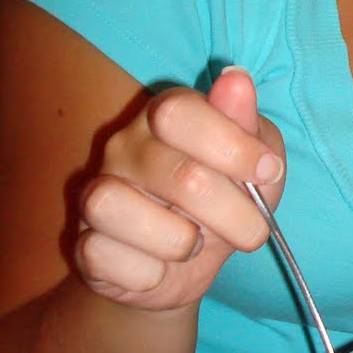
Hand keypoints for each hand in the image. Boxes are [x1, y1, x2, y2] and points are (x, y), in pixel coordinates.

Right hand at [74, 68, 284, 311]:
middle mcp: (123, 146)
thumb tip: (237, 79)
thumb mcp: (253, 162)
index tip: (267, 172)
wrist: (187, 265)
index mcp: (165, 115)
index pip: (178, 112)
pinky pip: (104, 257)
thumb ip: (247, 126)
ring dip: (180, 242)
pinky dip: (147, 273)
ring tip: (195, 244)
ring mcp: (97, 192)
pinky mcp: (85, 243)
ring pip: (119, 208)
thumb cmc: (225, 200)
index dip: (232, 146)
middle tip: (252, 230)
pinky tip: (161, 266)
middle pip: (180, 175)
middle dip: (234, 213)